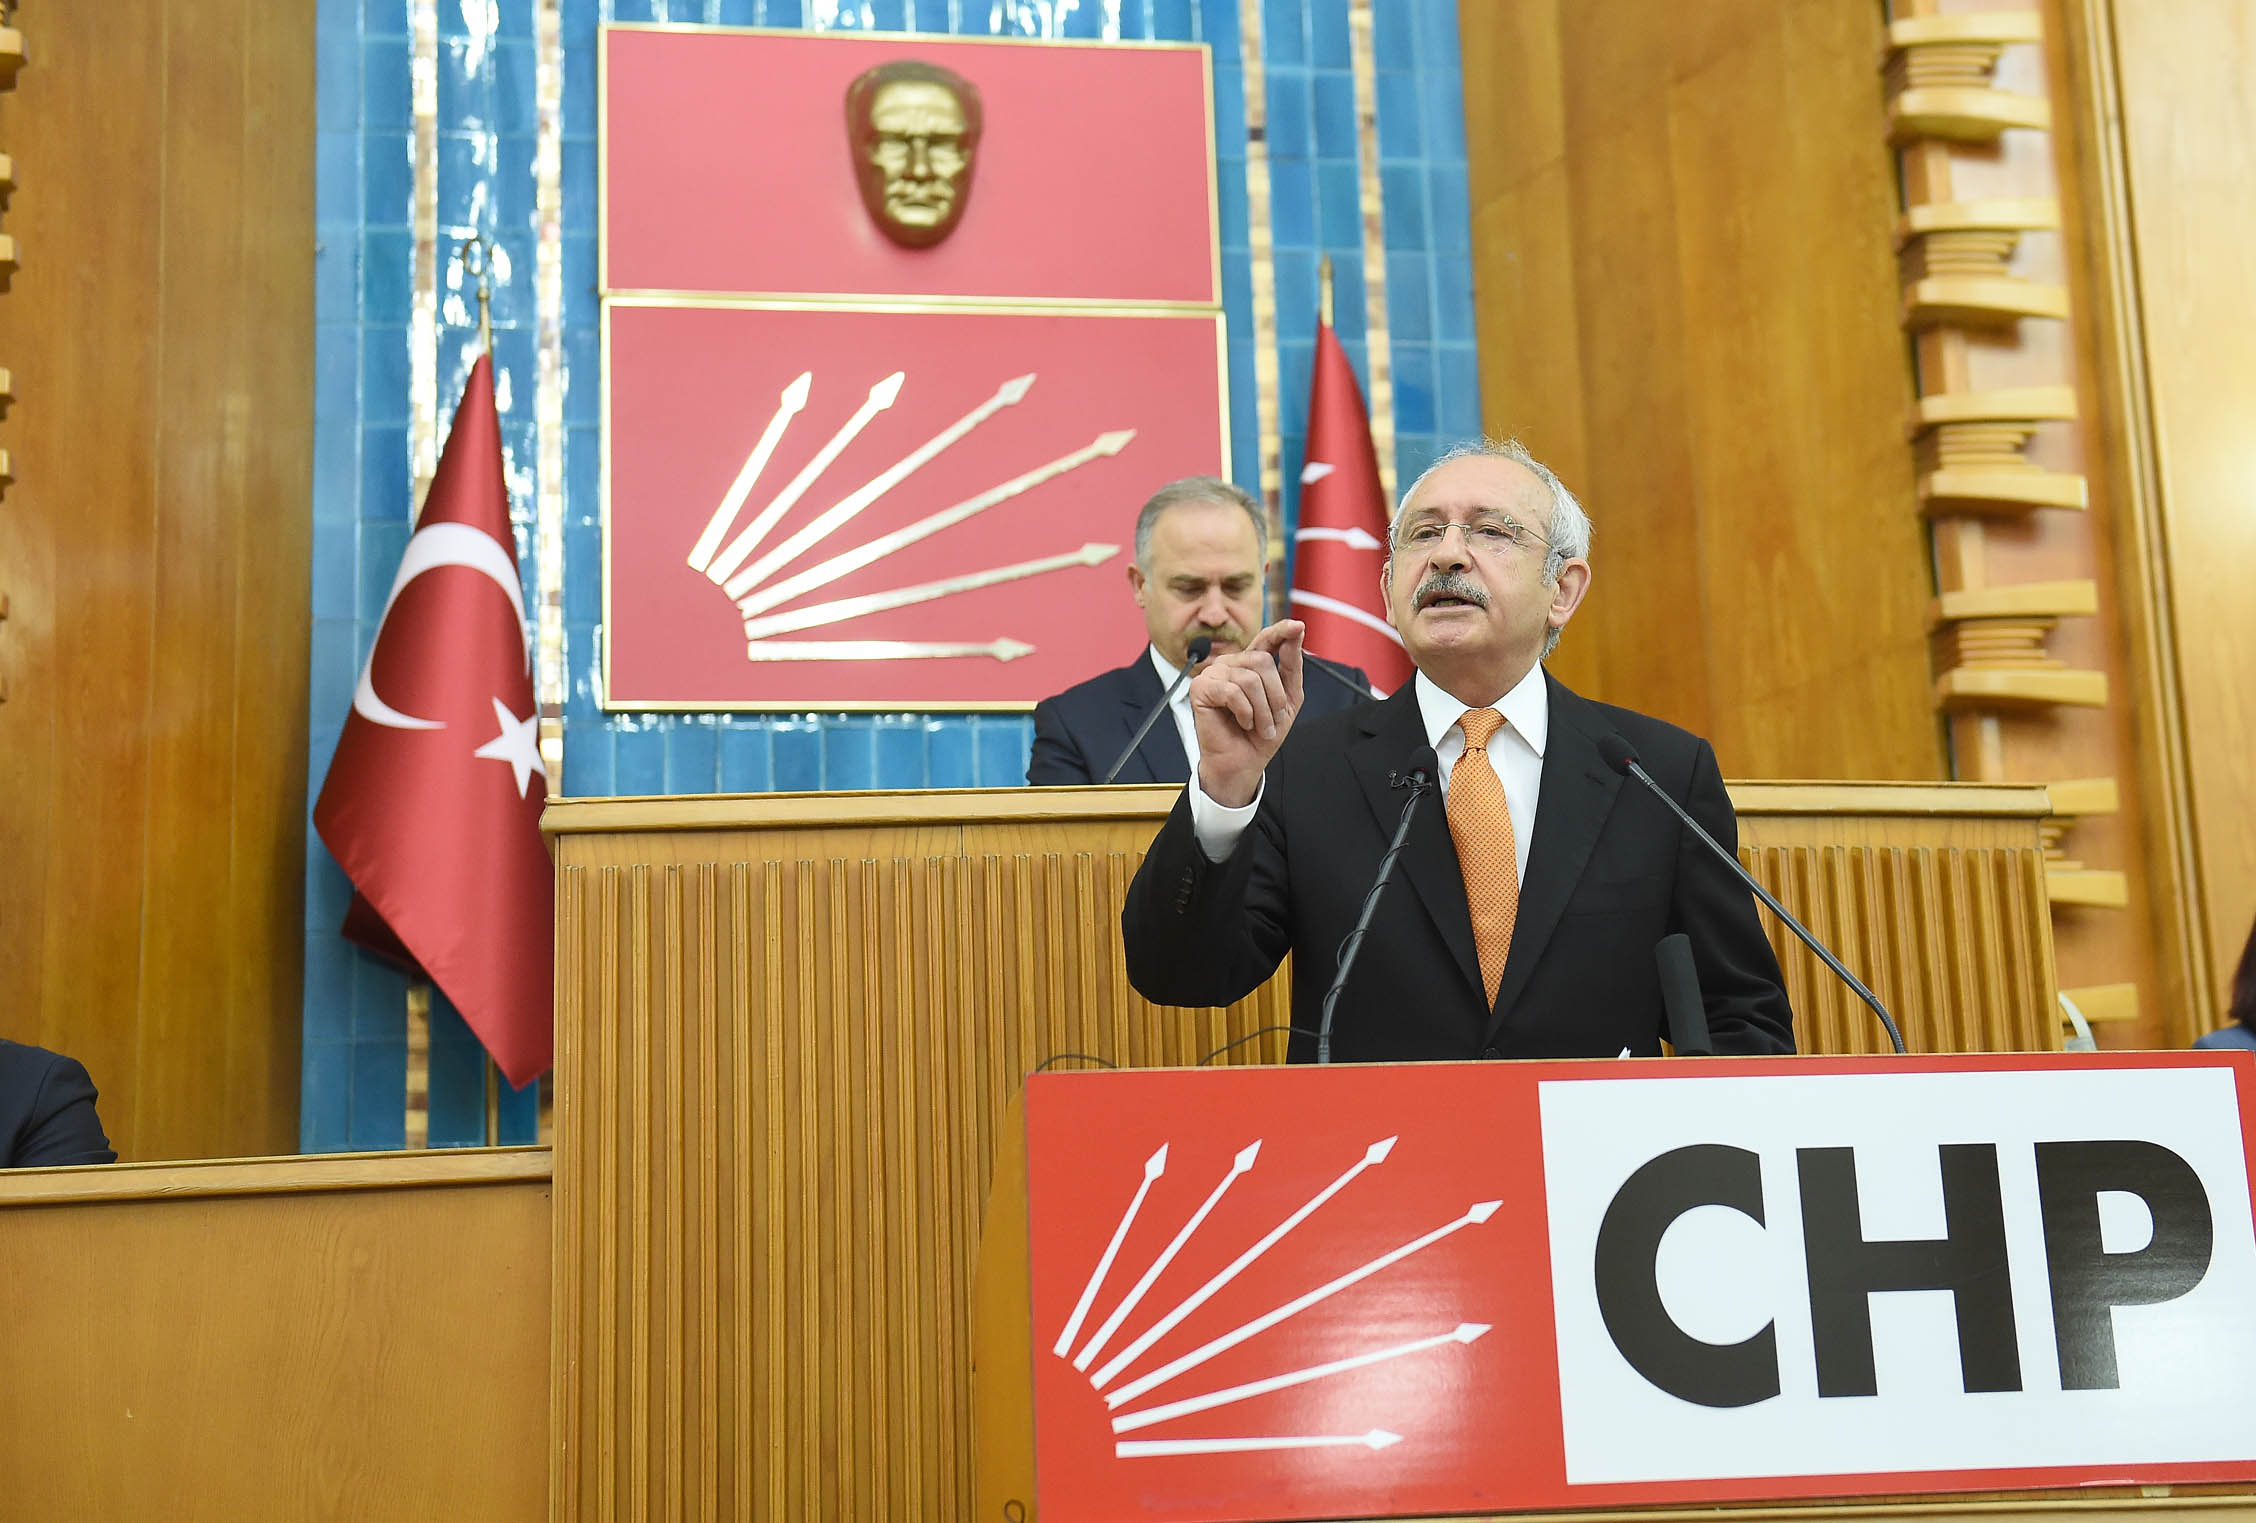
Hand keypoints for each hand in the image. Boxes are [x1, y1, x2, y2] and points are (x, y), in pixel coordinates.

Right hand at [1190, 620, 1304, 807]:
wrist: (1243, 762)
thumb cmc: (1261, 733)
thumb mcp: (1288, 700)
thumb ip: (1291, 666)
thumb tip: (1295, 633)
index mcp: (1251, 664)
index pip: (1267, 639)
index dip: (1281, 631)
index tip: (1298, 626)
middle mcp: (1231, 664)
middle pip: (1262, 660)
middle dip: (1275, 694)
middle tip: (1272, 718)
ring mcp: (1214, 674)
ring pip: (1250, 678)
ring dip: (1262, 709)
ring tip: (1258, 726)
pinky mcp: (1201, 688)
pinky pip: (1232, 692)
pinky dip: (1245, 712)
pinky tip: (1242, 722)